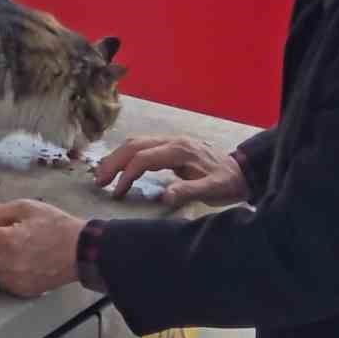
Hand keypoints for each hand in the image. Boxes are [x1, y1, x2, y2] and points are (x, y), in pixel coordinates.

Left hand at [0, 200, 84, 297]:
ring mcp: (13, 280)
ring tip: (0, 253)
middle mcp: (6, 264)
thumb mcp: (27, 208)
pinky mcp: (21, 291)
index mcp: (7, 240)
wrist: (81, 251)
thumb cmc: (55, 225)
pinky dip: (0, 274)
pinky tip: (11, 265)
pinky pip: (0, 284)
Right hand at [93, 134, 247, 206]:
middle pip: (134, 145)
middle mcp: (173, 141)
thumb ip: (189, 191)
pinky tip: (119, 168)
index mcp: (180, 150)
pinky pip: (142, 146)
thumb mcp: (212, 191)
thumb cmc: (226, 184)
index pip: (144, 158)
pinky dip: (126, 156)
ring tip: (102, 176)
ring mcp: (171, 140)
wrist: (241, 172)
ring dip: (117, 158)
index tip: (117, 193)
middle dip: (113, 163)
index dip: (127, 174)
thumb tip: (164, 197)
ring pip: (135, 142)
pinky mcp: (170, 145)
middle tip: (98, 182)